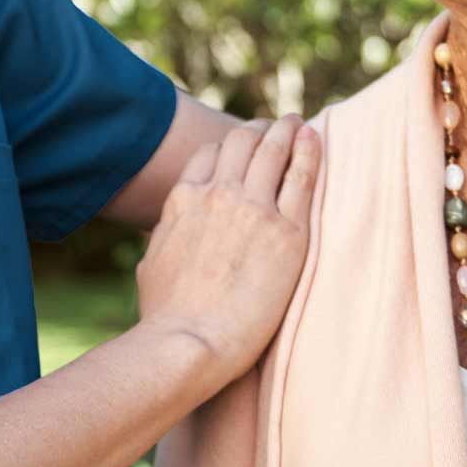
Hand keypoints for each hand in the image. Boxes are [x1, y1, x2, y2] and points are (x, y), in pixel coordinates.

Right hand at [135, 115, 318, 385]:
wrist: (189, 343)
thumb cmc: (166, 318)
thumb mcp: (152, 264)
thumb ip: (166, 237)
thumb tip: (163, 236)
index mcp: (184, 199)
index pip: (210, 154)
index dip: (229, 146)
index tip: (244, 145)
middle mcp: (217, 193)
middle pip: (241, 141)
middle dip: (259, 129)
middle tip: (275, 127)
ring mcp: (253, 208)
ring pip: (272, 149)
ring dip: (285, 130)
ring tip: (296, 123)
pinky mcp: (287, 231)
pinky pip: (302, 177)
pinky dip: (309, 151)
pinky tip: (314, 138)